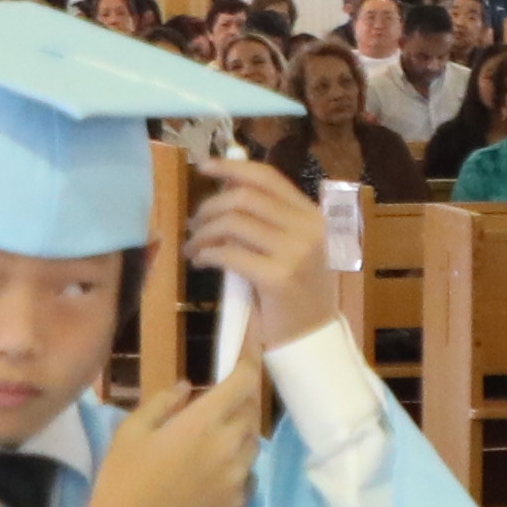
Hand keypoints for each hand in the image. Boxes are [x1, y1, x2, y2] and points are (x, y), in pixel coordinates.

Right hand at [80, 352, 277, 506]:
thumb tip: (187, 387)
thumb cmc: (122, 478)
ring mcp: (237, 479)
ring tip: (213, 442)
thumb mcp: (132, 430)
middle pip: (250, 413)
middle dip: (238, 402)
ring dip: (239, 435)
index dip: (249, 363)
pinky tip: (214, 475)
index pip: (242, 383)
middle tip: (216, 406)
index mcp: (202, 423)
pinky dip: (238, 469)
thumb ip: (163, 402)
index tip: (248, 352)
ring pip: (253, 446)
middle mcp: (229, 447)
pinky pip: (249, 478)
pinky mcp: (237, 506)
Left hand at [181, 153, 342, 351]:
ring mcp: (296, 253)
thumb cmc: (298, 295)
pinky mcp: (278, 278)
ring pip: (233, 222)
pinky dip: (206, 254)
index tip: (204, 167)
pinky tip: (200, 262)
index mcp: (313, 216)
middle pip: (245, 197)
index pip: (269, 178)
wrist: (313, 340)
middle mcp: (309, 228)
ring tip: (193, 246)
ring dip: (203, 232)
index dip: (233, 167)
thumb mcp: (292, 249)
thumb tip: (226, 188)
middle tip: (194, 224)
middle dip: (209, 207)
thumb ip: (268, 220)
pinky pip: (229, 254)